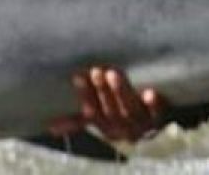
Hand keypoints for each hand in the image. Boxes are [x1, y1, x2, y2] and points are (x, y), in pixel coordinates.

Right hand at [48, 67, 166, 142]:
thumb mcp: (99, 122)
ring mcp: (141, 125)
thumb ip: (76, 122)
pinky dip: (153, 105)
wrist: (154, 136)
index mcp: (106, 129)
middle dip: (102, 92)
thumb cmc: (120, 122)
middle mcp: (122, 129)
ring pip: (130, 110)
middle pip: (111, 111)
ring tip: (114, 73)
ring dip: (121, 92)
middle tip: (97, 71)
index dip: (86, 95)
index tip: (78, 76)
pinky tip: (149, 93)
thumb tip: (50, 127)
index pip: (92, 113)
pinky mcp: (158, 119)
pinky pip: (156, 114)